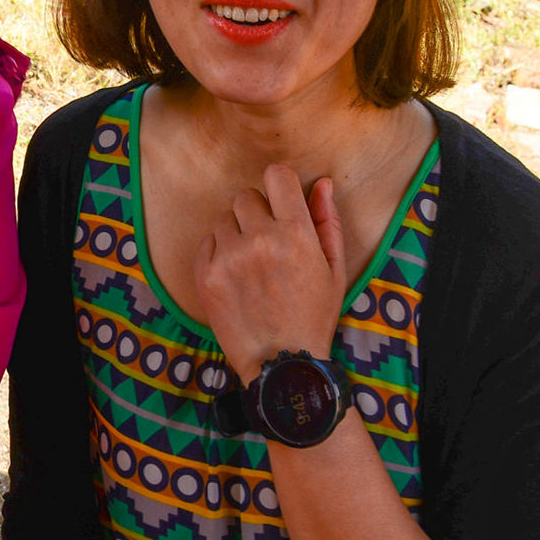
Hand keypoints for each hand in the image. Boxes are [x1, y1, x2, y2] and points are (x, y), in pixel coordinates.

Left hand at [193, 165, 347, 385]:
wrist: (282, 364)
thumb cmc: (313, 316)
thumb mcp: (334, 271)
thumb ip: (328, 222)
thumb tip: (323, 182)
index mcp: (295, 234)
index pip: (277, 175)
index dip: (280, 184)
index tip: (281, 201)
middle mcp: (259, 239)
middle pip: (246, 196)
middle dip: (257, 213)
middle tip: (268, 243)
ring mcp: (228, 256)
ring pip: (224, 218)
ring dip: (236, 233)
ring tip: (252, 264)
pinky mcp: (205, 273)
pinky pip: (207, 240)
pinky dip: (218, 251)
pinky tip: (236, 276)